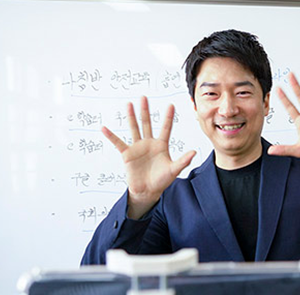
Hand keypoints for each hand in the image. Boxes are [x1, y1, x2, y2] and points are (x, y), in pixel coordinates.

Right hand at [102, 97, 195, 218]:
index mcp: (161, 146)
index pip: (166, 128)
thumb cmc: (161, 181)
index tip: (171, 105)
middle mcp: (149, 143)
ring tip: (128, 104)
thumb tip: (194, 152)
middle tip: (144, 97)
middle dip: (145, 110)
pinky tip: (104, 128)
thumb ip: (183, 161)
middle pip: (147, 123)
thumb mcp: (174, 170)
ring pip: (134, 128)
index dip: (168, 117)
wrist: (148, 191)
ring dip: (131, 117)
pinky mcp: (128, 154)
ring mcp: (138, 147)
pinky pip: (118, 143)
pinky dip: (111, 136)